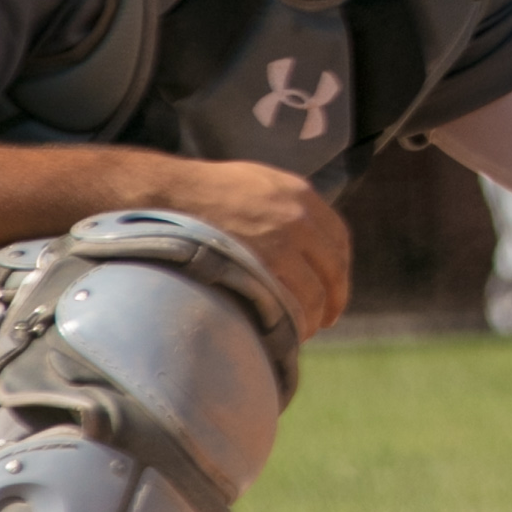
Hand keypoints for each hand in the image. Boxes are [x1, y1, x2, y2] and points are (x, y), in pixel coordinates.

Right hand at [156, 158, 352, 336]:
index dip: (341, 269)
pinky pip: (288, 300)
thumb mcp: (261, 180)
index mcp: (302, 195)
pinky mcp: (258, 265)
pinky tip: (286, 329)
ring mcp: (280, 243)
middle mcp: (299, 218)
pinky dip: (292, 319)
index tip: (336, 287)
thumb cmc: (209, 187)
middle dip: (334, 298)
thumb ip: (288, 204)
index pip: (339, 239)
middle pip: (332, 269)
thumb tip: (304, 237)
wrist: (170, 192)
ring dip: (312, 316)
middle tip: (327, 318)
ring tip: (304, 330)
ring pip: (313, 291)